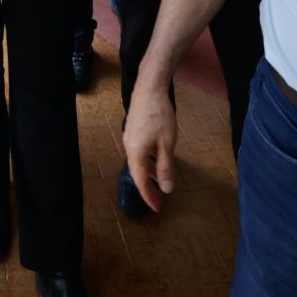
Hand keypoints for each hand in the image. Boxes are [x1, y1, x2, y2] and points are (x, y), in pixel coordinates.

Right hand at [123, 82, 178, 211]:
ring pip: (139, 162)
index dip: (149, 196)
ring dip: (150, 173)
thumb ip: (166, 167)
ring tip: (161, 182)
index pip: (141, 182)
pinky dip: (148, 161)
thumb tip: (167, 189)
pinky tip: (157, 159)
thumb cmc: (160, 115)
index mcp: (136, 153)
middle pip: (138, 173)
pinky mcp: (133, 130)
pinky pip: (140, 152)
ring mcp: (130, 138)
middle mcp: (129, 147)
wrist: (149, 87)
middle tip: (159, 200)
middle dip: (149, 188)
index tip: (157, 208)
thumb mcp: (167, 143)